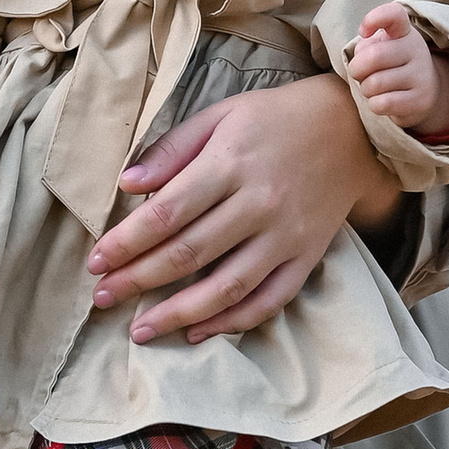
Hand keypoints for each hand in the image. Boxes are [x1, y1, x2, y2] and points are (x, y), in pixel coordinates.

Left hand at [86, 71, 403, 346]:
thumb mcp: (220, 116)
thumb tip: (127, 184)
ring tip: (140, 330)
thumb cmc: (274, 118)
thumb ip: (172, 149)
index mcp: (230, 163)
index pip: (167, 213)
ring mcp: (286, 235)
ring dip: (179, 314)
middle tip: (102, 298)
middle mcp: (258, 203)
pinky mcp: (307, 256)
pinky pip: (269, 300)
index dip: (127, 242)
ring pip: (226, 286)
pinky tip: (198, 332)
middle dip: (139, 280)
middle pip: (189, 253)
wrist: (352, 128)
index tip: (96, 261)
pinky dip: (233, 322)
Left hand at [346, 1, 448, 136]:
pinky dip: (374, 104)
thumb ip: (367, 47)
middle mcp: (417, 50)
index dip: (373, 18)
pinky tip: (381, 101)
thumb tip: (360, 55)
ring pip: (375, 84)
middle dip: (356, 69)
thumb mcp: (381, 48)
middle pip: (373, 56)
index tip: (364, 31)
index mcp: (404, 32)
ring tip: (373, 88)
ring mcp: (421, 76)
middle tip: (359, 74)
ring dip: (365, 89)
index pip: (393, 14)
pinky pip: (382, 104)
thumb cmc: (392, 65)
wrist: (426, 91)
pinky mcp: (421, 101)